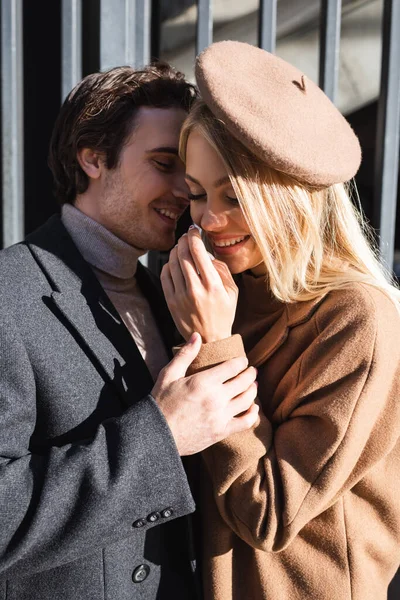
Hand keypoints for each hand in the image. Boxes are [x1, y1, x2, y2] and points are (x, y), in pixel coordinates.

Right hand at [152, 333, 258, 454]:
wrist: (157, 434)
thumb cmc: (161, 402)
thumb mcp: (169, 374)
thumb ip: (185, 354)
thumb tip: (197, 335)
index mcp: (203, 382)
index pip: (233, 367)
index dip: (241, 362)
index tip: (243, 361)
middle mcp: (216, 398)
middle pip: (243, 382)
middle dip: (250, 374)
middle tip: (252, 371)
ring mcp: (220, 416)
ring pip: (247, 400)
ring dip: (253, 390)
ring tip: (253, 385)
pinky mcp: (221, 432)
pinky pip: (245, 422)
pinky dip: (253, 414)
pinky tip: (253, 408)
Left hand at [161, 228, 237, 341]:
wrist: (210, 339)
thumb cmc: (223, 314)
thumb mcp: (232, 292)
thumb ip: (222, 271)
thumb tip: (208, 255)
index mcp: (213, 285)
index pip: (198, 252)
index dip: (194, 237)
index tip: (194, 230)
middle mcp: (195, 289)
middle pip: (182, 254)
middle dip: (183, 240)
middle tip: (186, 236)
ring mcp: (180, 296)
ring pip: (172, 263)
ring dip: (175, 251)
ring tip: (180, 248)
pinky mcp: (170, 301)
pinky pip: (165, 275)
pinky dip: (168, 265)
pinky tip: (173, 264)